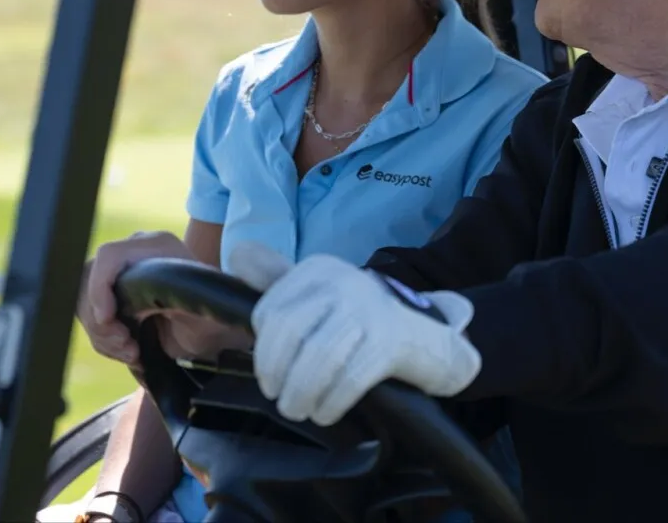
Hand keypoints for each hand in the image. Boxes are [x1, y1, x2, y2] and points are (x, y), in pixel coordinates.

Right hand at [77, 231, 250, 365]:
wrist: (212, 334)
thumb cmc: (213, 322)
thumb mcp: (204, 315)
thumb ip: (183, 304)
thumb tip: (153, 304)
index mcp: (158, 247)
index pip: (110, 255)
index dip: (99, 287)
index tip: (108, 319)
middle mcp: (135, 254)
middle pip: (90, 279)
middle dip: (101, 320)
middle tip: (126, 344)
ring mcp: (122, 273)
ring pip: (86, 300)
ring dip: (102, 334)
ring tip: (131, 351)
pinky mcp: (114, 295)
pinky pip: (91, 315)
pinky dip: (103, 339)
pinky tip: (128, 350)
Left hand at [228, 242, 482, 426]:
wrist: (428, 338)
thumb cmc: (361, 320)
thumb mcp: (321, 293)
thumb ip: (278, 278)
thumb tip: (239, 255)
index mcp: (319, 269)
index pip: (270, 310)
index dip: (263, 350)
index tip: (269, 372)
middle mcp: (342, 280)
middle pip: (288, 331)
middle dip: (275, 372)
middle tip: (278, 397)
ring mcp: (368, 309)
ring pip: (316, 357)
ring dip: (300, 392)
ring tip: (297, 409)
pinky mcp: (388, 341)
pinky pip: (348, 378)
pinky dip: (330, 403)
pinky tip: (325, 413)